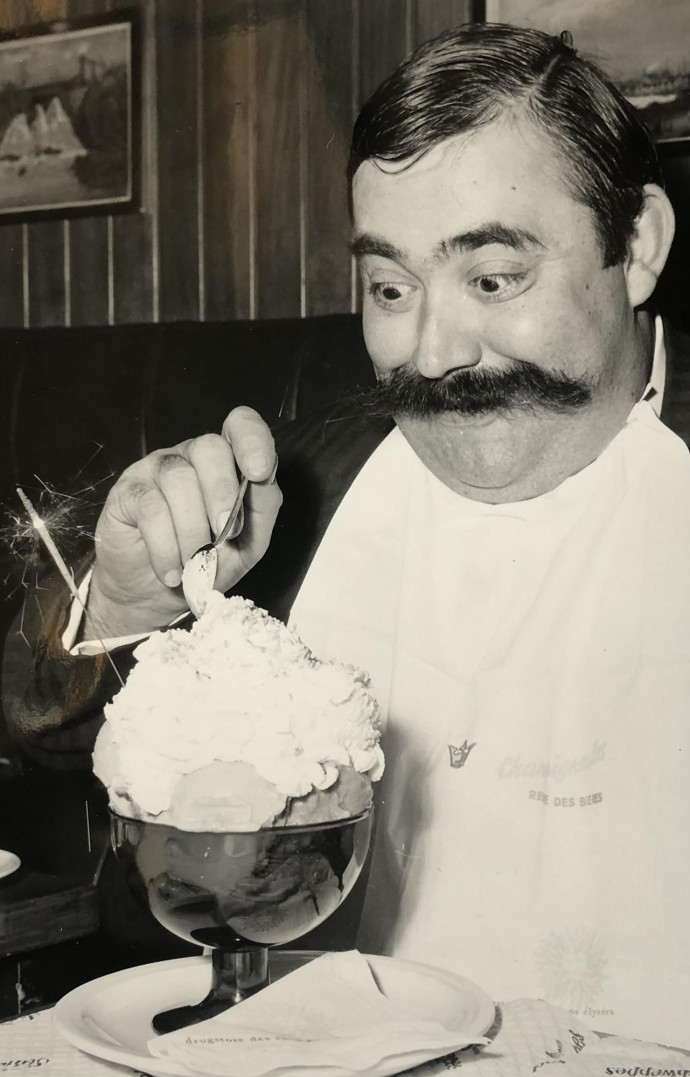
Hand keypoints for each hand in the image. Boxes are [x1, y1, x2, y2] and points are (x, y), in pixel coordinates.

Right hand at [84, 407, 280, 638]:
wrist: (156, 596)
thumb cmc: (207, 562)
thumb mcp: (248, 543)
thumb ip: (262, 508)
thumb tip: (263, 479)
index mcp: (227, 463)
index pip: (241, 426)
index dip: (252, 439)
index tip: (259, 472)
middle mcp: (191, 457)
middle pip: (209, 447)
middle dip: (222, 494)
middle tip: (223, 536)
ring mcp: (156, 469)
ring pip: (178, 479)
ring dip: (192, 530)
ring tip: (193, 563)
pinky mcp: (128, 491)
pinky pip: (151, 508)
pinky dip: (166, 547)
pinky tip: (170, 570)